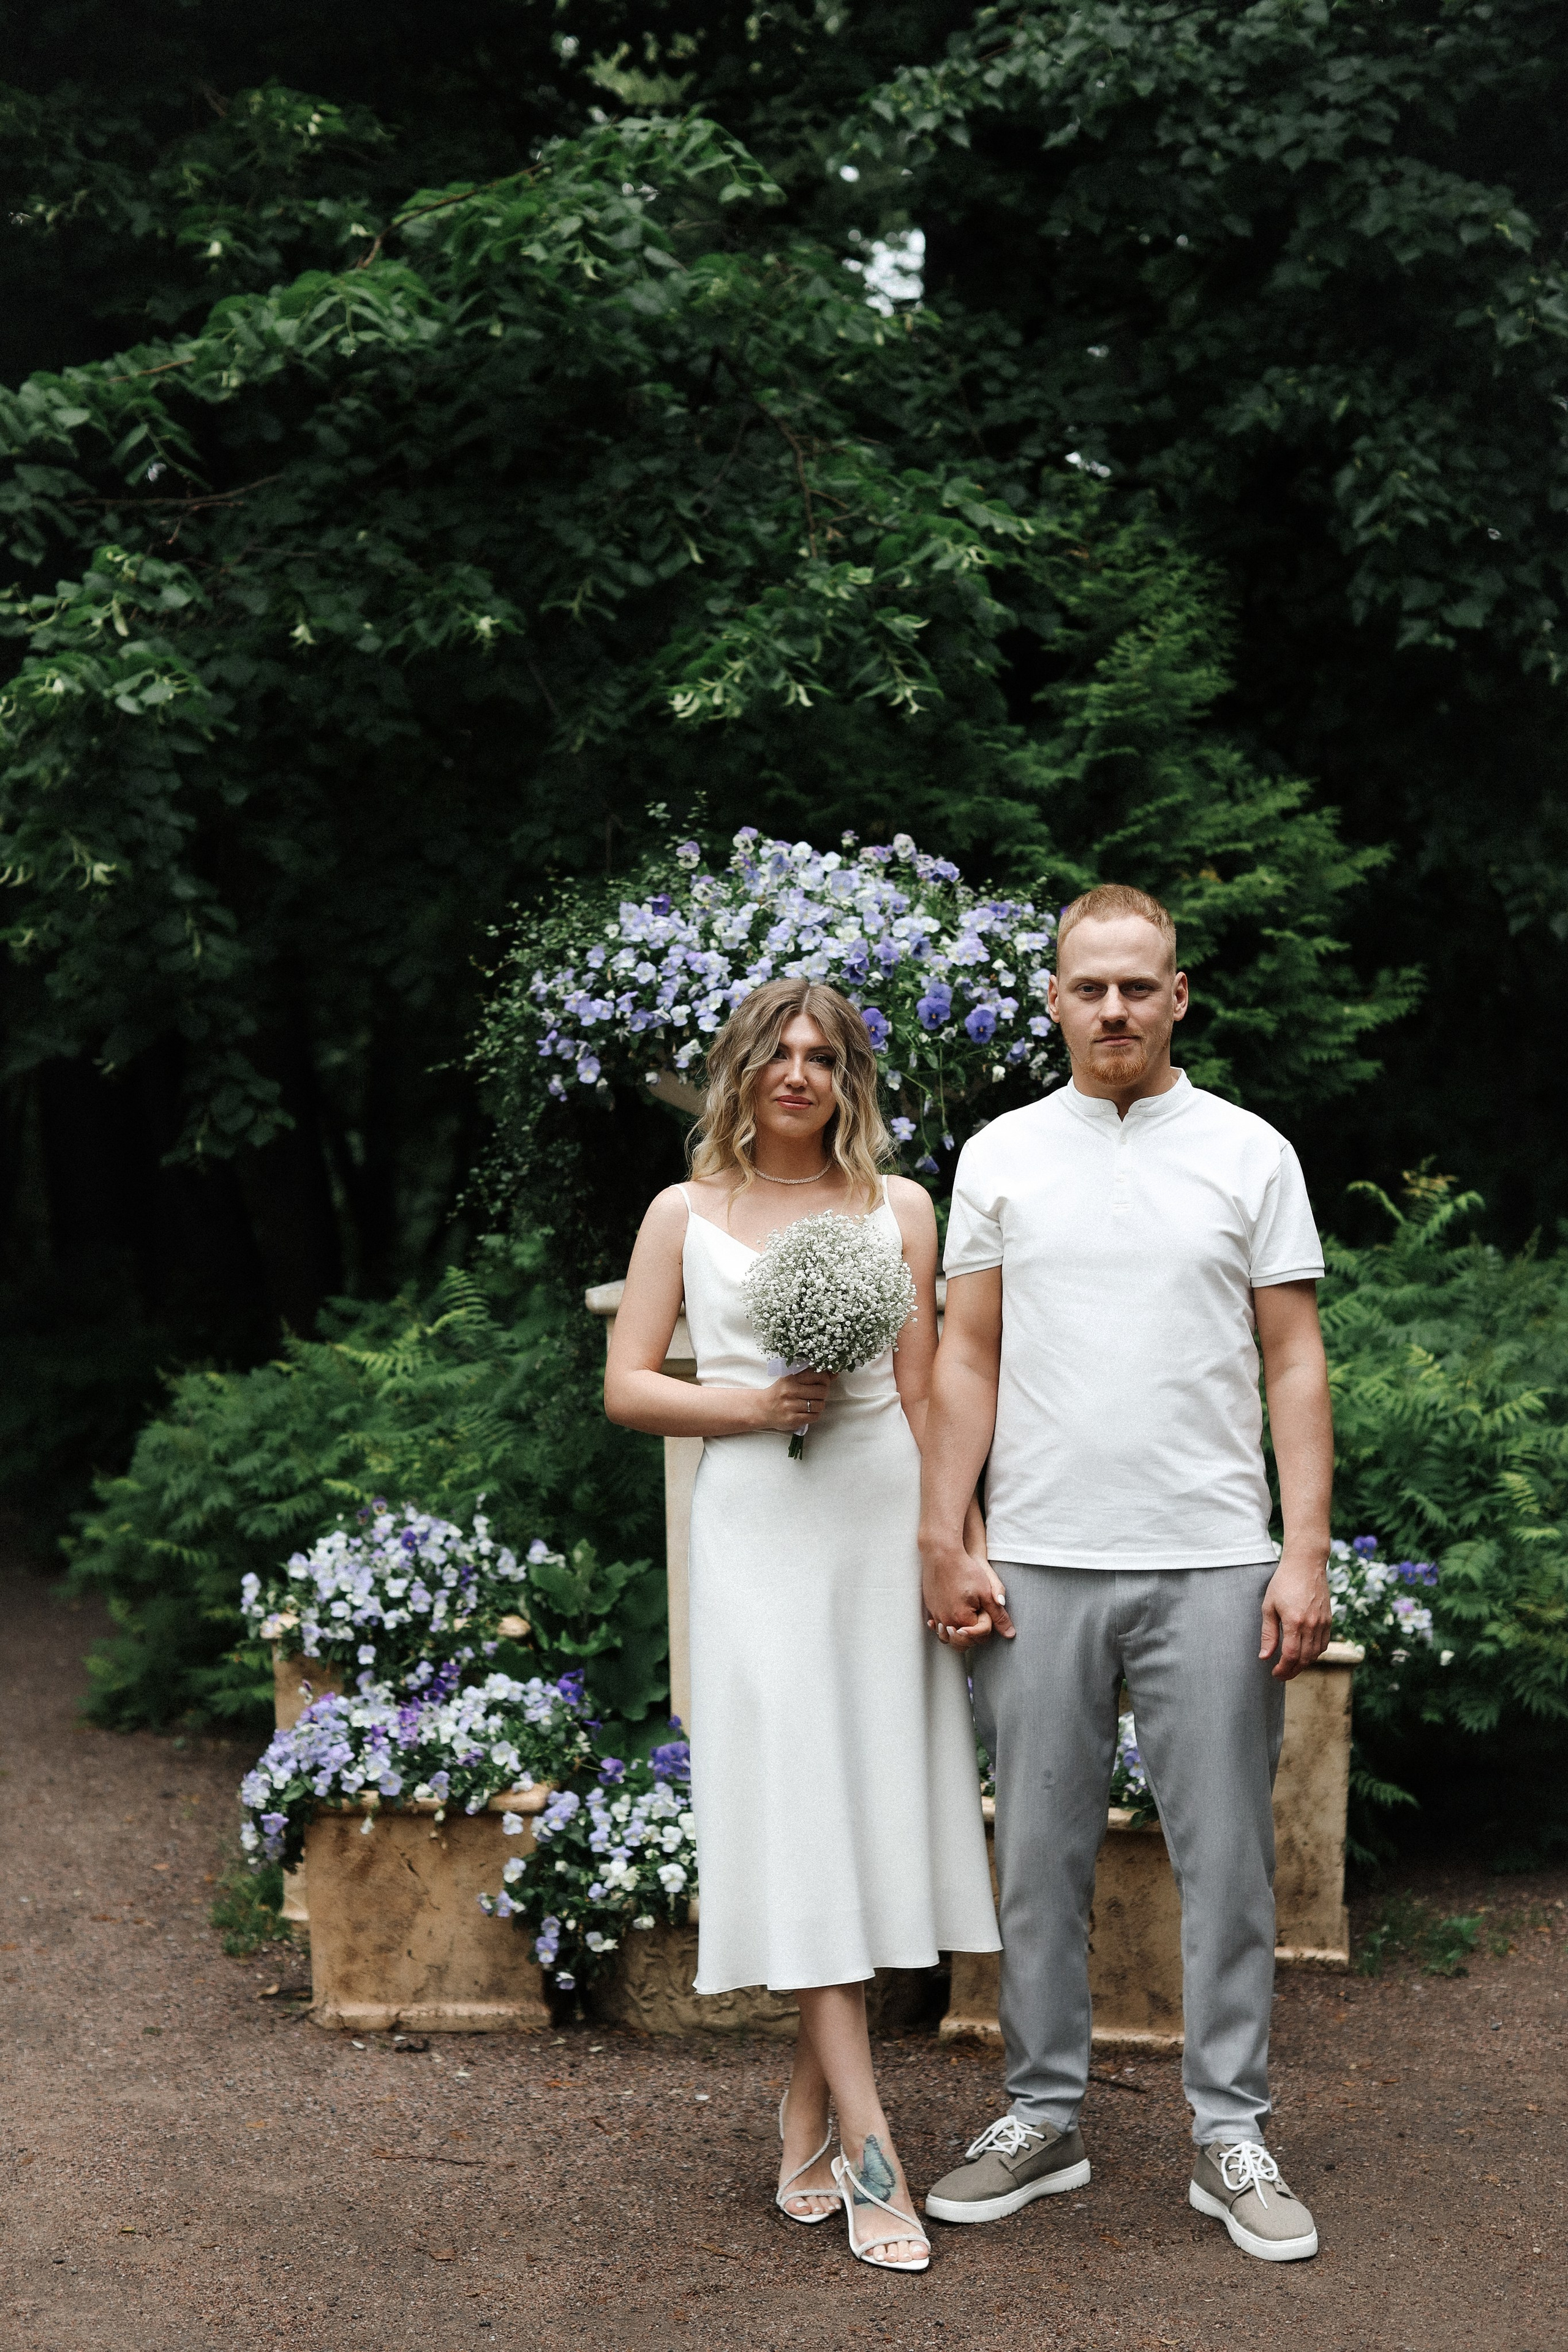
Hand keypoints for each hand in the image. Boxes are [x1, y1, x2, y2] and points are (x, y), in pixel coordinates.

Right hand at [750, 1367, 832, 1433]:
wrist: (763, 1408)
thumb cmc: (781, 1392)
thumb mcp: (793, 1378)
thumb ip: (813, 1375)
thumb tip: (835, 1373)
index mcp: (791, 1377)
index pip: (819, 1375)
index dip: (825, 1379)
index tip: (822, 1382)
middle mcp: (790, 1390)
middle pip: (822, 1391)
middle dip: (823, 1393)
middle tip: (817, 1394)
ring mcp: (791, 1405)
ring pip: (819, 1405)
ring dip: (819, 1405)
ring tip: (811, 1403)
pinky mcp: (792, 1419)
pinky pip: (814, 1417)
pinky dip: (814, 1414)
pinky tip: (807, 1412)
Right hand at [921, 1538, 1014, 1648]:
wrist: (942, 1554)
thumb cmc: (965, 1570)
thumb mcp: (987, 1592)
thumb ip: (998, 1615)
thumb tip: (1010, 1633)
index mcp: (962, 1619)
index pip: (979, 1638)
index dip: (987, 1630)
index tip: (986, 1615)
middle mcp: (946, 1621)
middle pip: (961, 1644)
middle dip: (971, 1638)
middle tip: (977, 1625)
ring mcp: (936, 1615)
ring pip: (946, 1639)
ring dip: (956, 1637)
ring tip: (964, 1627)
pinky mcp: (930, 1608)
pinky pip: (936, 1627)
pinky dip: (943, 1628)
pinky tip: (950, 1621)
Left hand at [1260, 1550, 1331, 1680]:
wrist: (1306, 1564)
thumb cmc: (1283, 1582)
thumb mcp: (1269, 1606)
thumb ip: (1268, 1633)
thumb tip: (1264, 1657)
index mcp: (1295, 1622)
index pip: (1291, 1656)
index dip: (1283, 1669)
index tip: (1274, 1673)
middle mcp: (1312, 1625)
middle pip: (1305, 1659)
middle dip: (1292, 1671)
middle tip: (1281, 1674)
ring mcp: (1323, 1623)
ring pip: (1316, 1654)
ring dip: (1303, 1664)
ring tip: (1291, 1666)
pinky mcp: (1329, 1620)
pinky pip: (1324, 1644)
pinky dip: (1315, 1654)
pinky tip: (1305, 1653)